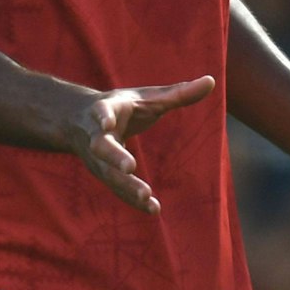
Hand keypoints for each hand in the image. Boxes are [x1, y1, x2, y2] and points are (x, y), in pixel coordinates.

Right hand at [69, 75, 216, 214]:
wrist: (78, 122)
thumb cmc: (122, 107)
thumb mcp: (148, 97)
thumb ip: (178, 93)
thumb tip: (212, 81)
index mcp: (106, 110)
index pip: (102, 112)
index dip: (103, 117)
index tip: (106, 123)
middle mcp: (97, 135)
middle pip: (102, 147)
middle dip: (114, 156)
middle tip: (129, 167)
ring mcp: (97, 158)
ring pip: (108, 174)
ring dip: (125, 186)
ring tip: (145, 196)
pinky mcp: (103, 174)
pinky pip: (118, 189)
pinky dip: (133, 199)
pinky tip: (153, 209)